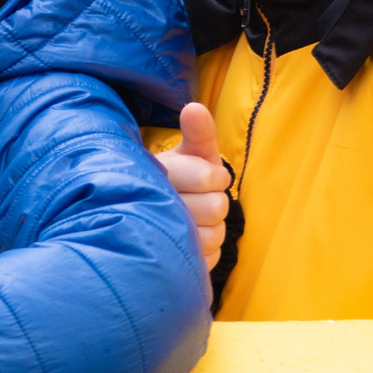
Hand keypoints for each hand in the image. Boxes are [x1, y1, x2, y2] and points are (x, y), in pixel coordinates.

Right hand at [157, 102, 228, 269]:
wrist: (154, 214)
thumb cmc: (184, 178)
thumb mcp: (192, 152)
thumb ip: (199, 132)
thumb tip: (194, 108)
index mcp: (161, 174)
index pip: (210, 177)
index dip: (215, 177)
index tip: (207, 176)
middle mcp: (154, 204)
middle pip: (217, 208)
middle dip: (215, 202)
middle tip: (200, 199)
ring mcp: (158, 237)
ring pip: (213, 237)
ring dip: (211, 229)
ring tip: (194, 221)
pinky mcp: (169, 264)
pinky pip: (206, 259)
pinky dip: (204, 251)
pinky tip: (190, 241)